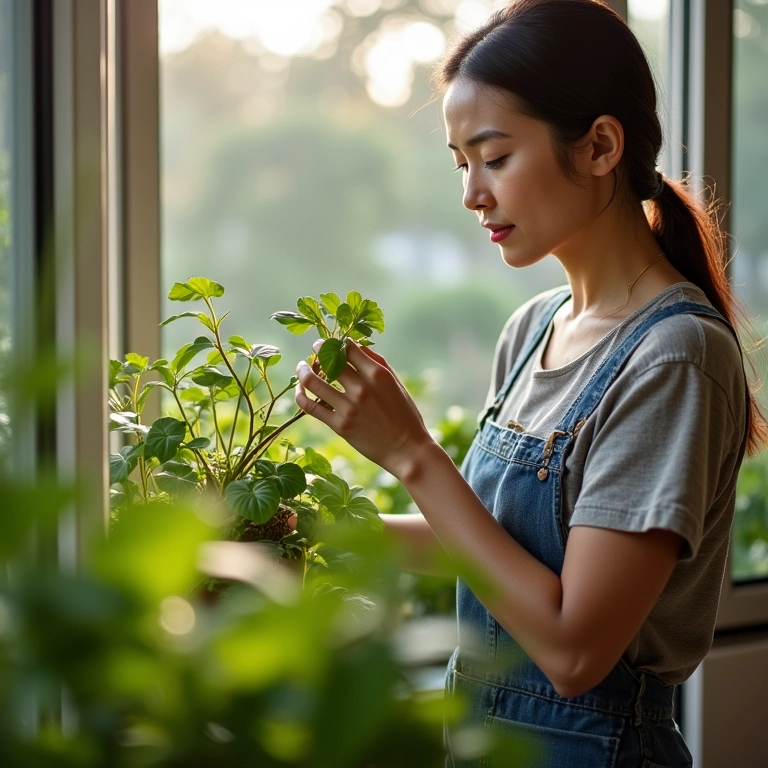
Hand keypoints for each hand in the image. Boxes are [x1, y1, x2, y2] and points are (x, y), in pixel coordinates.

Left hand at [294, 339, 435, 478]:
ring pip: (313, 382)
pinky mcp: (340, 426)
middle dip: (319, 350)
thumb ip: (378, 363)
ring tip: (301, 367)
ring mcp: (349, 407)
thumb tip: (358, 346)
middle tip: (316, 348)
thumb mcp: (397, 384)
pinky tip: (299, 389)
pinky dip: (300, 395)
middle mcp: (361, 388)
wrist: (407, 450)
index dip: (337, 341)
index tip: (332, 341)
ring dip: (303, 370)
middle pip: (329, 360)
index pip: (349, 348)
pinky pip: (310, 407)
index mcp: (377, 375)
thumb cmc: (405, 415)